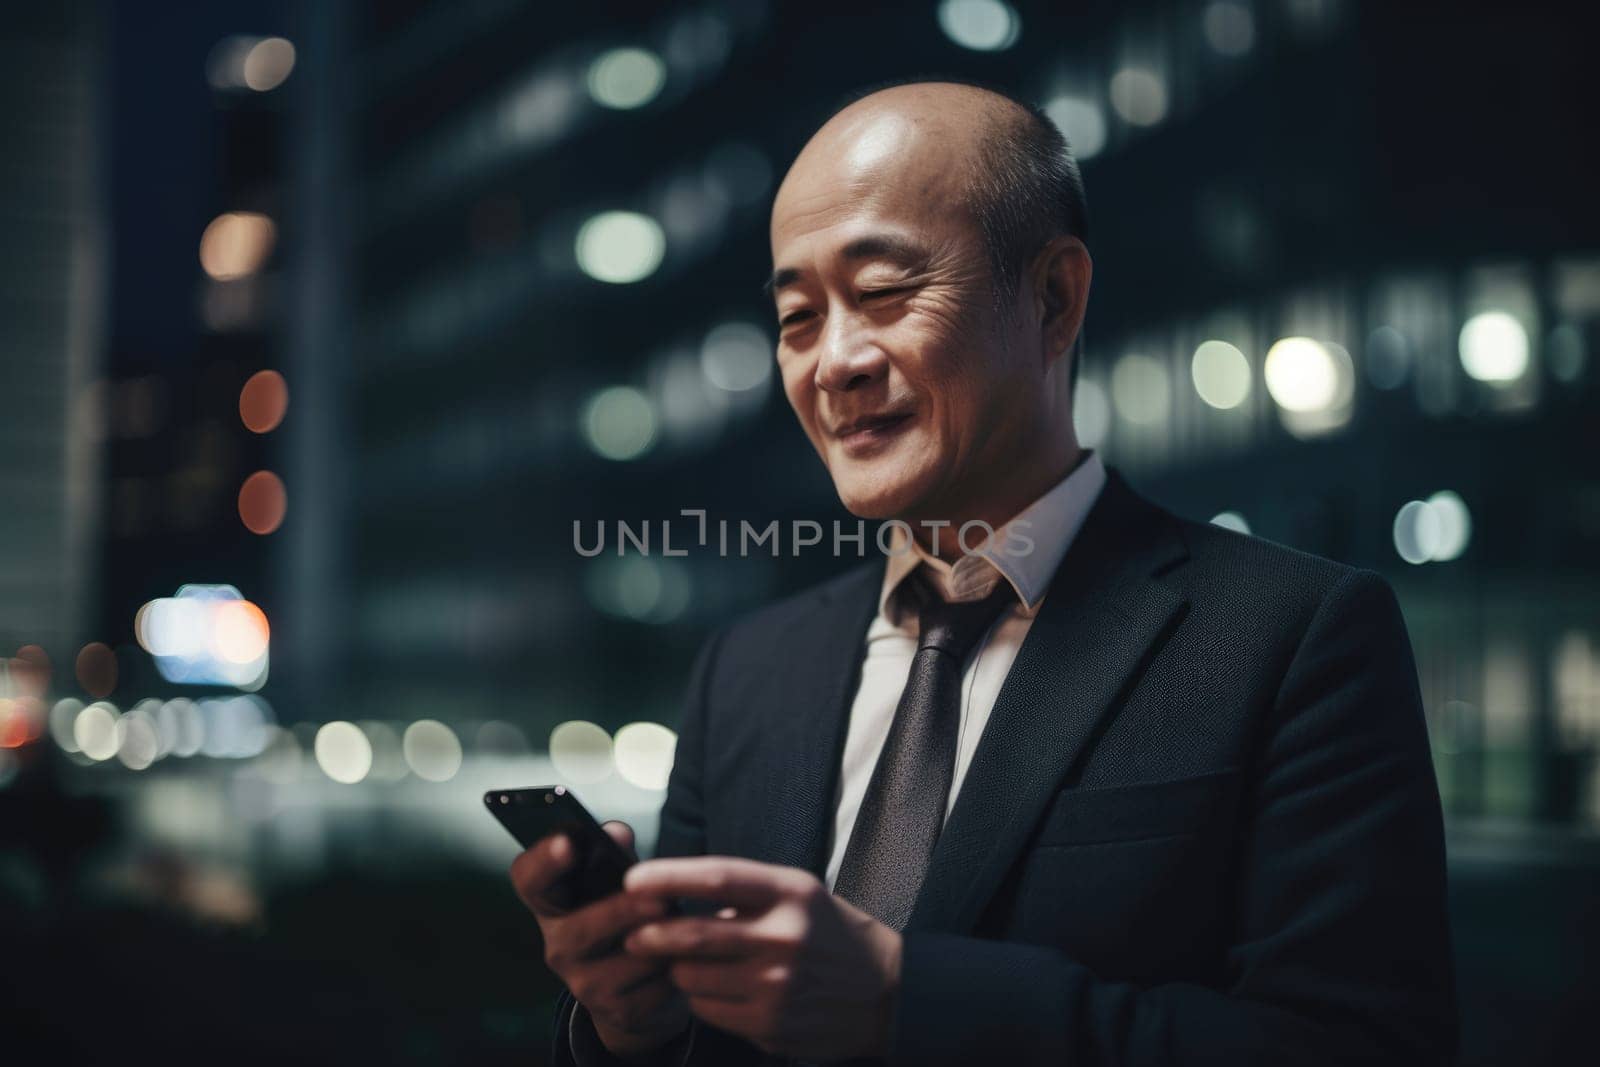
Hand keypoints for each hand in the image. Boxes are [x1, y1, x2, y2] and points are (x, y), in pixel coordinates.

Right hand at [510, 822, 690, 1057]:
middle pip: (580, 928)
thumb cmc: (627, 919)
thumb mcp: (619, 882)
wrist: (641, 989)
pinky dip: (675, 969)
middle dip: (622, 912)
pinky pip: (653, 987)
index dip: (543, 861)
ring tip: (684, 927)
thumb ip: (616, 854)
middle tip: (659, 902)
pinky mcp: (617, 1011)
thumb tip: (617, 833)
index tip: (567, 844)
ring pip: (627, 959)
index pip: (528, 879)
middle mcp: (558, 945)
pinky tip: (684, 959)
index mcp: (552, 904)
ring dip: (662, 942)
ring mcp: (583, 984)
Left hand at [622, 856, 902, 1059]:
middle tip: (632, 934)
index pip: (717, 878)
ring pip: (692, 977)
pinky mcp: (771, 1024)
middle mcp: (784, 937)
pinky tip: (716, 990)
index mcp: (790, 893)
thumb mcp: (799, 894)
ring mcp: (777, 985)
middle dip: (650, 934)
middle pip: (693, 934)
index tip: (633, 879)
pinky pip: (708, 1010)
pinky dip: (700, 999)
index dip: (668, 877)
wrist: (887, 991)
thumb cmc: (831, 934)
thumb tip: (674, 897)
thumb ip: (745, 895)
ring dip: (677, 970)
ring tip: (686, 963)